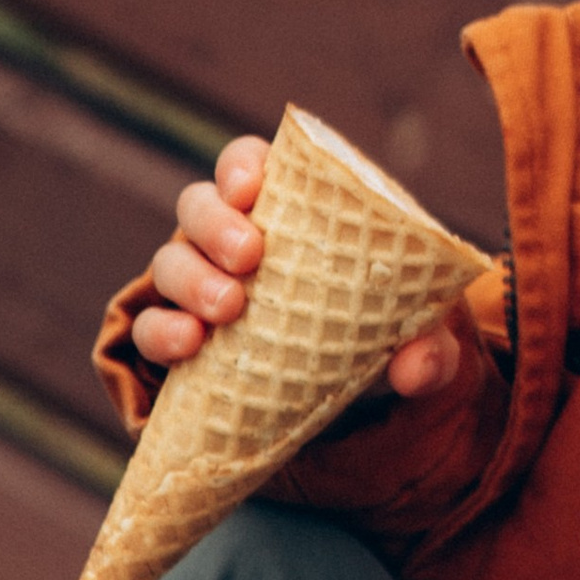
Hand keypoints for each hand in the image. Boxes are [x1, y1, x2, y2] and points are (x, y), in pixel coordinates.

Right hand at [128, 136, 464, 410]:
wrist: (351, 414)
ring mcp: (198, 290)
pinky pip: (147, 326)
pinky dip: (161, 331)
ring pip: (169, 260)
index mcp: (290, 216)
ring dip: (192, 278)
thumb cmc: (384, 345)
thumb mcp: (421, 345)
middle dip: (216, 223)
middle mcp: (233, 242)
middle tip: (250, 255)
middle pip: (200, 206)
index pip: (250, 166)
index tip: (254, 185)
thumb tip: (415, 368)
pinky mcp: (177, 341)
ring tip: (227, 308)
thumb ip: (432, 348)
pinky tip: (188, 345)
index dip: (242, 165)